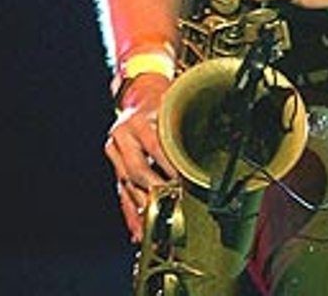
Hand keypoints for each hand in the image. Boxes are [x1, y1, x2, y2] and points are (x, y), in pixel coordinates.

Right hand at [104, 73, 176, 241]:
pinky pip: (121, 193)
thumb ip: (182, 124)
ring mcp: (115, 152)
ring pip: (127, 185)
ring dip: (143, 206)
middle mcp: (123, 136)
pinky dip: (131, 213)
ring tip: (156, 222)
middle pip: (136, 170)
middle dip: (155, 189)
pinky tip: (138, 230)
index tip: (184, 181)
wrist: (140, 96)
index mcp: (138, 121)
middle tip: (173, 202)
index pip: (155, 146)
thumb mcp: (171, 106)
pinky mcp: (115, 166)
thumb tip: (213, 138)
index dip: (169, 165)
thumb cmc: (161, 103)